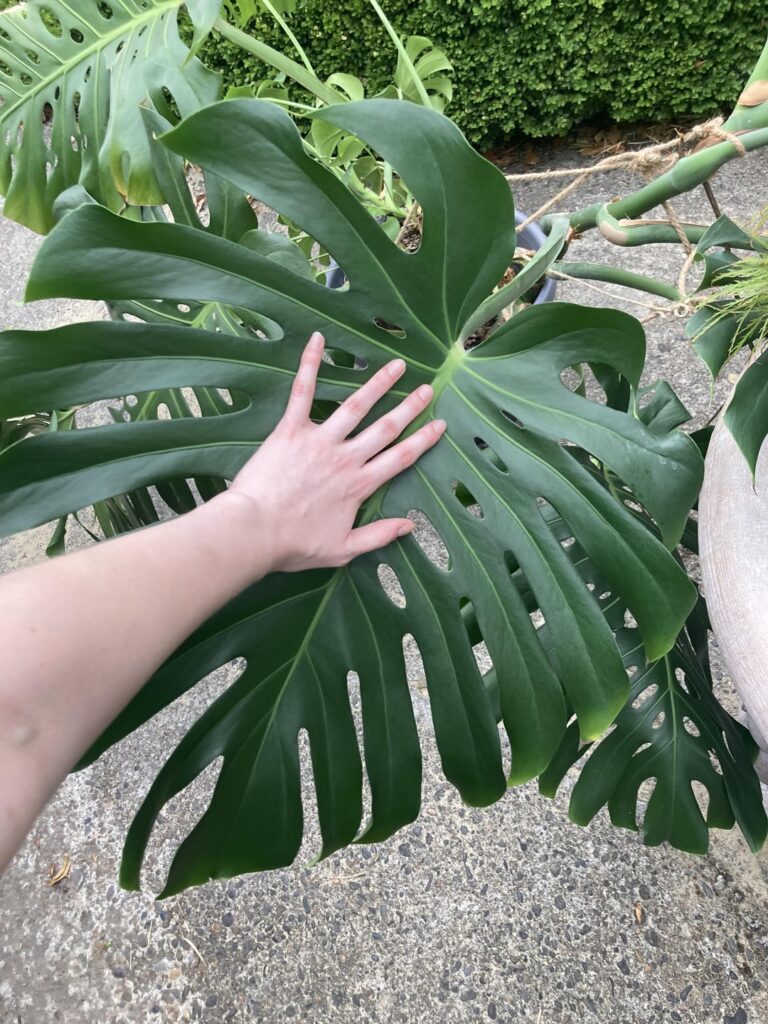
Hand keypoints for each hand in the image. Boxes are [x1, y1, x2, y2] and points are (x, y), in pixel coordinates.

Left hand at [220, 331, 445, 572]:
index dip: (423, 441)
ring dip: (378, 384)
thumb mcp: (343, 550)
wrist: (254, 532)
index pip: (400, 458)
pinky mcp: (290, 430)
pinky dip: (310, 364)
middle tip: (428, 389)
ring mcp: (319, 440)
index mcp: (359, 486)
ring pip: (355, 406)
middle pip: (385, 428)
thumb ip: (379, 536)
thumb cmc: (294, 545)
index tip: (439, 425)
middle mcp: (345, 458)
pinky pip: (303, 391)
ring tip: (396, 365)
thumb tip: (410, 526)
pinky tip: (318, 339)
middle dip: (410, 407)